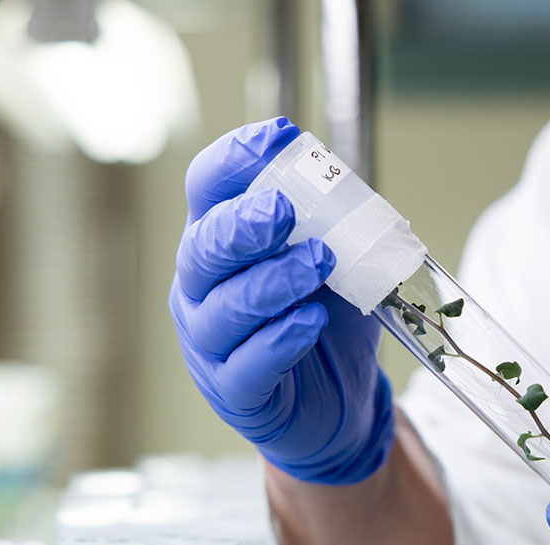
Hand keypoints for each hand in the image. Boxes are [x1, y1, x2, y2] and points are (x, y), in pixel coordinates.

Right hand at [170, 118, 393, 483]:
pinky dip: (278, 341)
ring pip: (223, 308)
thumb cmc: (322, 320)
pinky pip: (246, 365)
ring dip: (273, 281)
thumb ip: (333, 224)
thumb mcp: (334, 261)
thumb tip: (349, 183)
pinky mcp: (236, 391)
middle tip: (284, 211)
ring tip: (320, 264)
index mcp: (218, 240)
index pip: (207, 188)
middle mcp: (201, 288)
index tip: (282, 136)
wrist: (339, 403)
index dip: (236, 159)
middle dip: (242, 225)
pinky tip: (309, 322)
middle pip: (202, 248)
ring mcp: (210, 342)